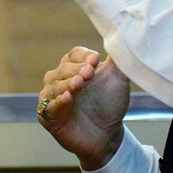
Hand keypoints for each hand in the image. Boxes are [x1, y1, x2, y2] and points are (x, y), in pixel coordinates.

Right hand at [38, 47, 129, 170]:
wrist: (108, 135)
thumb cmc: (110, 105)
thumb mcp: (117, 79)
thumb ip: (118, 60)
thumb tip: (124, 37)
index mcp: (75, 68)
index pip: (73, 55)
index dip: (83, 56)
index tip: (96, 59)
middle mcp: (60, 80)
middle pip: (63, 69)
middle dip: (76, 69)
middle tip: (89, 72)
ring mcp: (52, 98)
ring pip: (54, 86)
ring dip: (67, 83)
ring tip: (79, 83)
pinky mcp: (49, 117)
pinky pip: (49, 106)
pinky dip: (57, 102)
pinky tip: (67, 98)